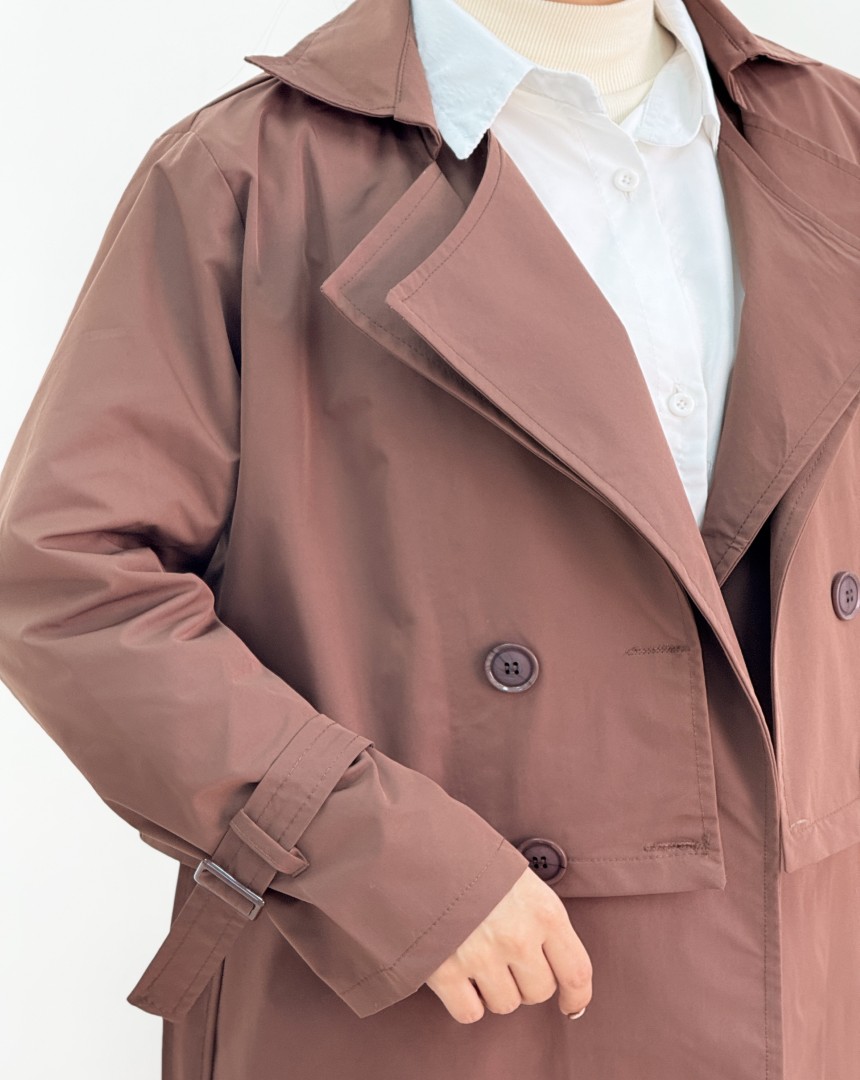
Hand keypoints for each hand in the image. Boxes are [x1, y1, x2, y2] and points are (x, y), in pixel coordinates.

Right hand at [423, 865, 592, 1022]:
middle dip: (525, 982)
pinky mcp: (445, 971)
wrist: (415, 846)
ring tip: (477, 958)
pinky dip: (465, 1002)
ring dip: (494, 990)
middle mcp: (518, 937)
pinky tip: (458, 976)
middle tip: (505, 959)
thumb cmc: (470, 857)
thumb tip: (555, 963)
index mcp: (542, 910)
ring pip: (505, 1004)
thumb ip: (537, 916)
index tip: (571, 1005)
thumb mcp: (517, 876)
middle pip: (538, 991)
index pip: (576, 971)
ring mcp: (481, 956)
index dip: (577, 995)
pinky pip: (469, 1013)